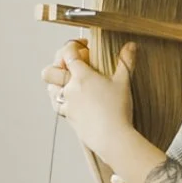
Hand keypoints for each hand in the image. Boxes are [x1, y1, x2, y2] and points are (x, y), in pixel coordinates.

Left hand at [44, 40, 136, 156]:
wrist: (112, 138)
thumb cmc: (118, 109)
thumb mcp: (124, 82)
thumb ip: (126, 61)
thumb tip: (131, 45)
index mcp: (82, 76)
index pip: (68, 53)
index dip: (73, 45)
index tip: (83, 45)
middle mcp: (70, 88)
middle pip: (50, 71)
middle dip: (57, 62)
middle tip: (71, 62)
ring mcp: (67, 104)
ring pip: (49, 88)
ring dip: (55, 81)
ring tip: (67, 79)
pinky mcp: (69, 117)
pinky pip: (57, 105)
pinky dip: (59, 98)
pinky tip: (67, 98)